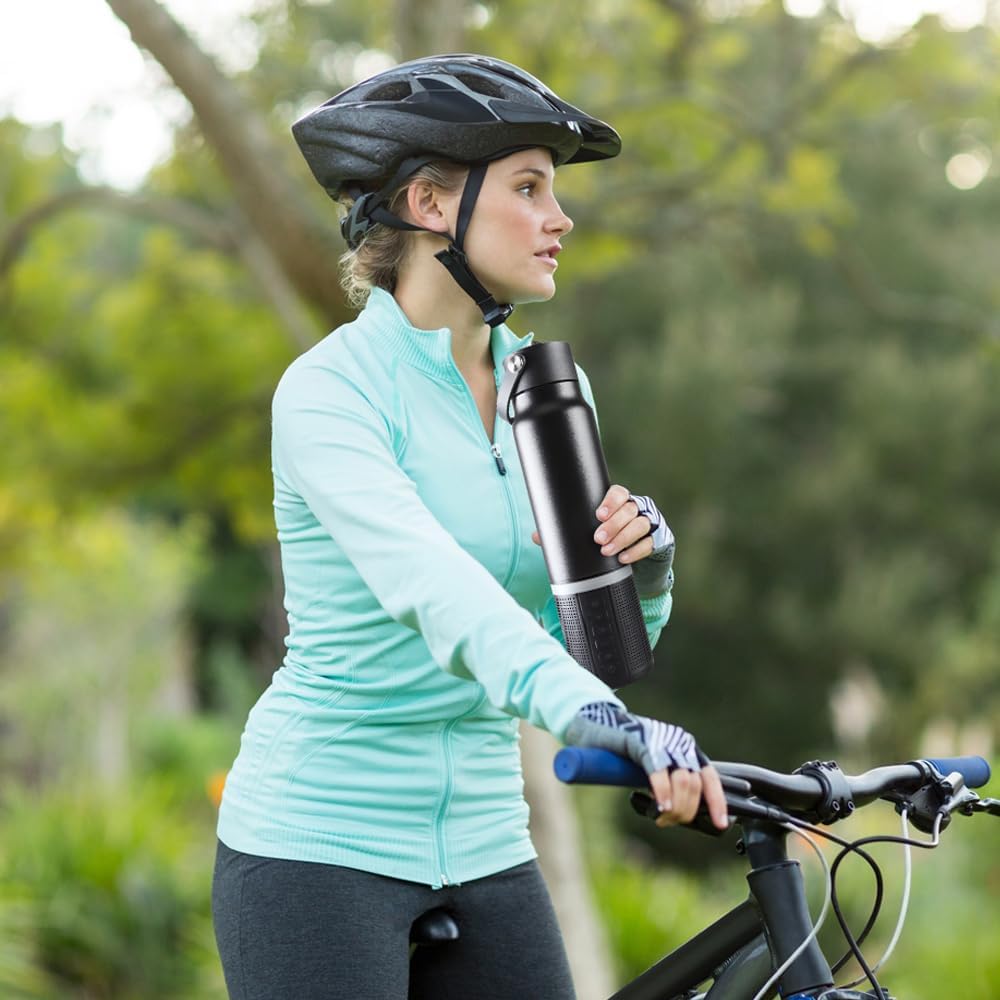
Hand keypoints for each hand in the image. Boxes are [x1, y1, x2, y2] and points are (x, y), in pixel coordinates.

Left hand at [530, 484, 658, 564]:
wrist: (633, 555)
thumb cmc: (606, 537)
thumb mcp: (587, 532)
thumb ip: (565, 532)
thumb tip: (537, 536)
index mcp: (618, 501)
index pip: (618, 492)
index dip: (610, 501)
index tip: (598, 514)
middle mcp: (635, 508)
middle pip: (630, 509)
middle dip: (614, 524)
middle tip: (598, 538)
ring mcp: (649, 523)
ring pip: (641, 524)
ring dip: (623, 538)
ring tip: (608, 551)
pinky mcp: (657, 541)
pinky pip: (649, 543)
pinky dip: (636, 551)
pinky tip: (623, 558)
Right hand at [564, 703, 728, 831]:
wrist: (592, 724)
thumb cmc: (622, 750)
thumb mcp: (652, 766)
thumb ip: (668, 782)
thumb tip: (680, 811)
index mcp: (684, 748)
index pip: (709, 777)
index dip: (716, 802)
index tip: (719, 824)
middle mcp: (677, 741)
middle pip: (694, 785)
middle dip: (685, 811)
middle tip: (666, 820)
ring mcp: (660, 740)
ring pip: (682, 781)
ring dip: (674, 807)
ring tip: (659, 816)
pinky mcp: (640, 741)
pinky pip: (658, 770)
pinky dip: (662, 791)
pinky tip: (659, 806)